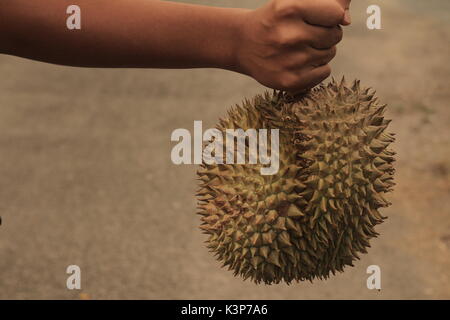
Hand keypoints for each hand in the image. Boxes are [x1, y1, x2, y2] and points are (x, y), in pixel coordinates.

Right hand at [236, 0, 350, 93]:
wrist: (242, 45)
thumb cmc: (275, 20)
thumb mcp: (293, 2)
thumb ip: (325, 4)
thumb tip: (347, 18)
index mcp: (289, 10)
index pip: (336, 14)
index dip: (330, 16)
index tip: (317, 18)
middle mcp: (289, 36)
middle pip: (335, 35)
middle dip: (326, 33)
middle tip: (304, 34)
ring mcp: (291, 61)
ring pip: (330, 53)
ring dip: (319, 50)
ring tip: (298, 48)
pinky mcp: (291, 81)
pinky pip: (325, 72)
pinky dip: (317, 67)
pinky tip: (299, 63)